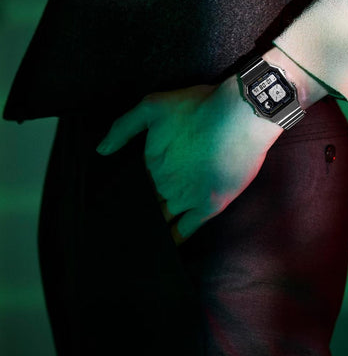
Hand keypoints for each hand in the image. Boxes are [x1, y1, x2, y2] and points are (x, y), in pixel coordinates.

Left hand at [95, 75, 283, 244]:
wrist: (239, 117)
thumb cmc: (198, 108)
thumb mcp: (153, 105)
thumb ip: (124, 127)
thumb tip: (101, 150)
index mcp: (150, 162)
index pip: (135, 185)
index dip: (131, 192)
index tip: (119, 203)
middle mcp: (163, 184)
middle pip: (148, 202)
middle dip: (140, 210)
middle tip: (128, 224)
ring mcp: (185, 198)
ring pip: (162, 219)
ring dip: (152, 228)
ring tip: (139, 244)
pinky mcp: (208, 206)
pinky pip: (184, 230)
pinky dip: (173, 240)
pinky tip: (163, 249)